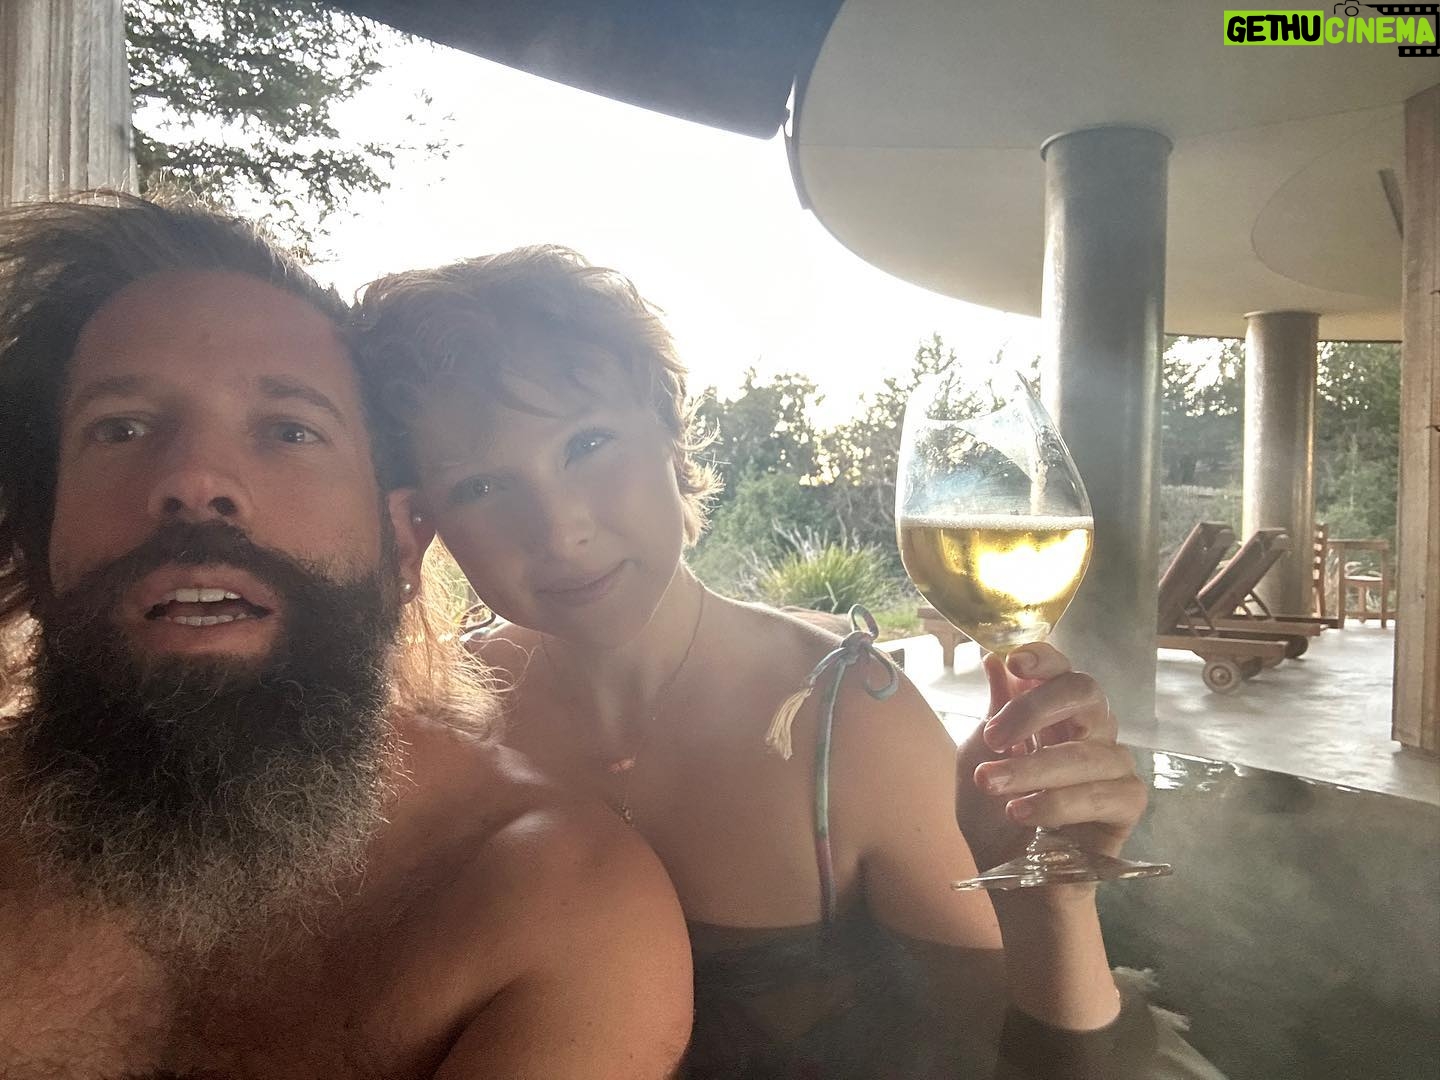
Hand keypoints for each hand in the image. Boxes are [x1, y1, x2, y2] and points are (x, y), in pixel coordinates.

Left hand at [954, 643, 1145, 874]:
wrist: (1014, 882)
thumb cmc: (996, 818)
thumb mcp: (977, 761)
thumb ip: (992, 714)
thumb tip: (992, 658)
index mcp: (1055, 713)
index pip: (1062, 669)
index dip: (1044, 659)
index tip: (1013, 662)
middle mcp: (1091, 730)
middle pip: (1085, 692)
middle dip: (1035, 709)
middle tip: (995, 738)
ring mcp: (1113, 765)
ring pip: (1086, 751)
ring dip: (1032, 769)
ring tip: (992, 786)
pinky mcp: (1128, 803)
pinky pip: (1103, 794)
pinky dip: (1058, 803)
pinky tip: (1024, 813)